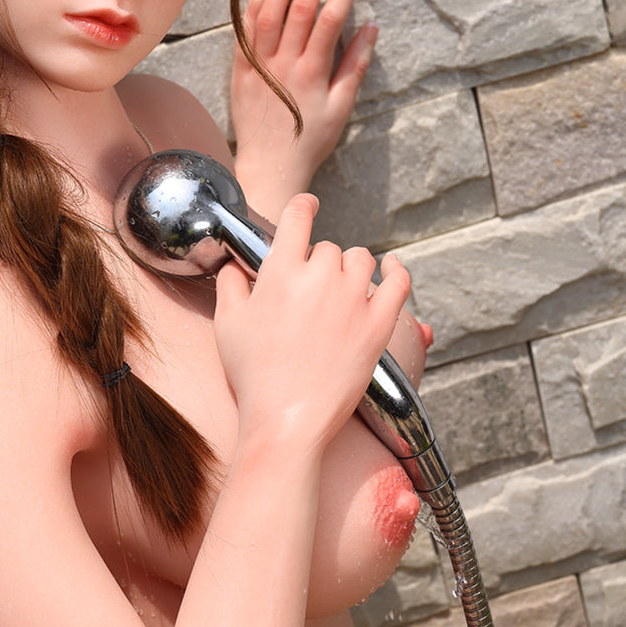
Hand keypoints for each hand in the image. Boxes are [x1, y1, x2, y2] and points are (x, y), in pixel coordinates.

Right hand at [214, 193, 409, 453]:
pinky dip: (396, 269)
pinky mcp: (379, 324)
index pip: (297, 217)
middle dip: (318, 262)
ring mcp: (354, 299)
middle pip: (328, 247)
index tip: (307, 207)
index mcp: (281, 271)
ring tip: (339, 290)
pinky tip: (391, 267)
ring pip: (360, 259)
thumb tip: (236, 266)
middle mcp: (321, 277)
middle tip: (309, 289)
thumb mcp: (227, 324)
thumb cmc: (254, 376)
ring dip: (350, 267)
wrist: (287, 419)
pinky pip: (398, 282)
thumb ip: (231, 285)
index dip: (303, 207)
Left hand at [231, 0, 376, 217]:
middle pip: (300, 5)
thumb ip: (355, 65)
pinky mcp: (240, 73)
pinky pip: (244, 33)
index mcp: (313, 71)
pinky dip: (252, 7)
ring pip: (269, 12)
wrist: (270, 167)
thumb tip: (370, 26)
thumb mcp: (342, 107)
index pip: (331, 15)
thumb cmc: (310, 141)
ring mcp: (259, 66)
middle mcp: (284, 64)